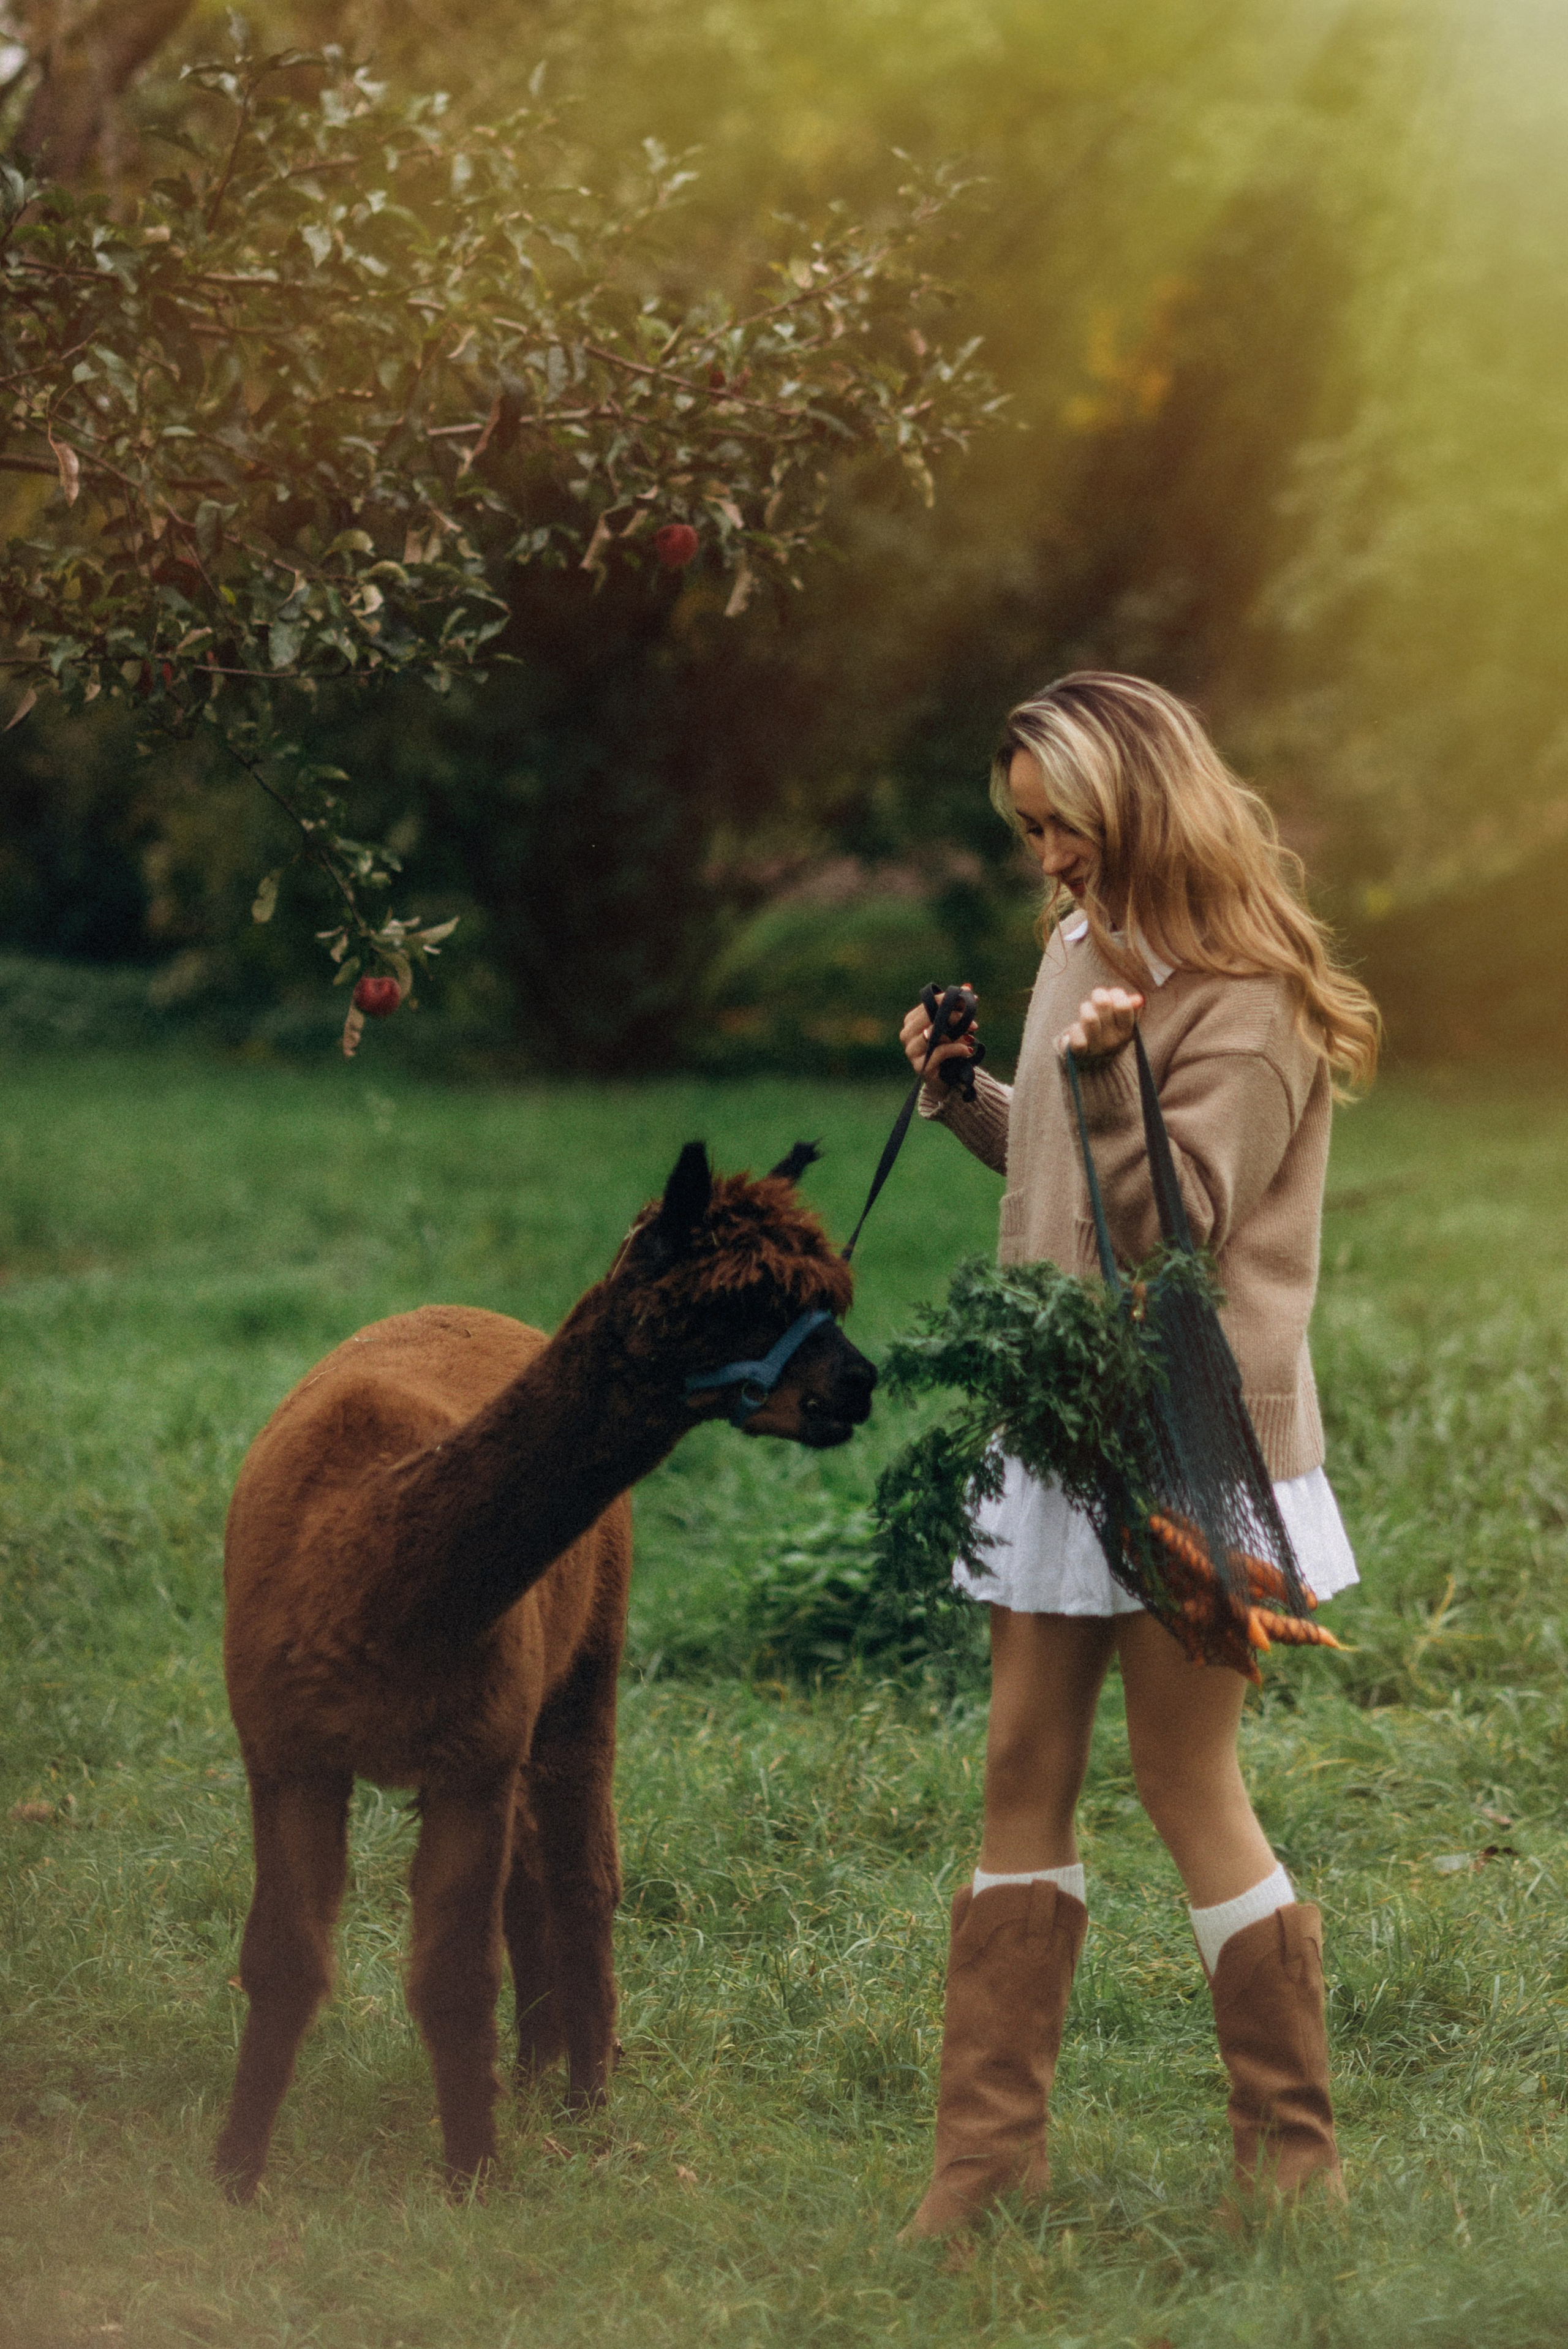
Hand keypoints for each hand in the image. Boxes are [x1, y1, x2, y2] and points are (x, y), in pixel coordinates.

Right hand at [900, 984, 978, 1098]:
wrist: (945, 1080)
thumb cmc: (948, 1050)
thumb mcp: (953, 1028)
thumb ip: (957, 1008)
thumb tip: (968, 987)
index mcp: (911, 1021)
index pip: (931, 1002)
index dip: (952, 1000)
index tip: (972, 1000)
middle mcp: (907, 1035)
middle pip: (932, 1016)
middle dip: (957, 1017)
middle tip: (974, 1024)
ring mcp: (911, 1051)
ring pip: (935, 1033)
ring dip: (957, 1034)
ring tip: (970, 1038)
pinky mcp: (921, 1067)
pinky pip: (940, 1051)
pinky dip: (957, 1048)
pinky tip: (967, 1050)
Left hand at [1056, 986, 1143, 1060]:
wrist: (1093, 1064)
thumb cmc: (1107, 1033)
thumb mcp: (1121, 1022)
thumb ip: (1130, 1008)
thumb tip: (1138, 999)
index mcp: (1126, 1032)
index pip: (1123, 1006)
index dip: (1116, 994)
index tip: (1112, 994)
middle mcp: (1113, 1041)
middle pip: (1103, 1004)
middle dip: (1099, 995)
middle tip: (1097, 998)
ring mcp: (1097, 1047)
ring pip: (1089, 1017)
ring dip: (1086, 1007)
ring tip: (1086, 1010)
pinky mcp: (1080, 1052)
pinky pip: (1076, 1034)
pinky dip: (1075, 1028)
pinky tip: (1078, 1028)